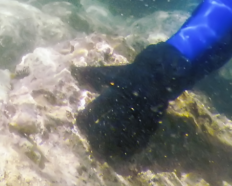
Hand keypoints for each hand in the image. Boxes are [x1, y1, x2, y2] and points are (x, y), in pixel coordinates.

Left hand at [72, 43, 191, 158]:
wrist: (158, 76)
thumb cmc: (128, 75)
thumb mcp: (108, 73)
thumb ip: (89, 76)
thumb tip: (73, 71)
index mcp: (114, 94)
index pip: (94, 112)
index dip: (84, 120)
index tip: (81, 121)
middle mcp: (126, 109)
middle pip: (107, 130)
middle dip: (96, 139)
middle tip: (90, 141)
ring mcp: (139, 120)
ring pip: (122, 142)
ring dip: (108, 151)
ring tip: (99, 154)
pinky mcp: (149, 128)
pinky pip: (137, 147)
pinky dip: (126, 156)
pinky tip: (117, 159)